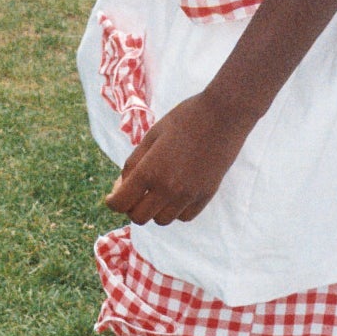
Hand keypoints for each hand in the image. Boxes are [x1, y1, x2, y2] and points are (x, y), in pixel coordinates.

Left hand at [104, 90, 254, 225]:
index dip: (112, 201)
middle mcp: (168, 188)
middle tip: (134, 192)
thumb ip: (134, 163)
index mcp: (150, 170)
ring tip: (156, 191)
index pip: (121, 203)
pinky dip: (175, 210)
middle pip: (139, 217)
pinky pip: (184, 217)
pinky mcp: (206, 195)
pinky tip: (175, 194)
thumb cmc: (184, 119)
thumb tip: (122, 185)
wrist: (224, 115)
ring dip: (153, 210)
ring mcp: (189, 195)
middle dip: (131, 207)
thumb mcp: (151, 136)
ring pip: (162, 220)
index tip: (113, 195)